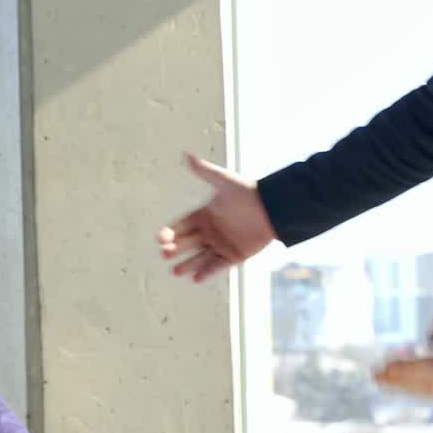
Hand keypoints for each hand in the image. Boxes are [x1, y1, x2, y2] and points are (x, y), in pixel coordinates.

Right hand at [157, 153, 276, 281]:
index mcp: (204, 214)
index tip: (160, 238)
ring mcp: (222, 244)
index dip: (170, 232)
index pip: (182, 225)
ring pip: (200, 256)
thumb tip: (187, 154)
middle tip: (164, 254)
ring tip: (175, 271)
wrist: (272, 208)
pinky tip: (195, 278)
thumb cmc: (247, 192)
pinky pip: (217, 265)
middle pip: (187, 242)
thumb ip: (205, 172)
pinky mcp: (234, 255)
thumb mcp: (224, 181)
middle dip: (175, 249)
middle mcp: (211, 230)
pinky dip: (207, 271)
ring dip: (188, 264)